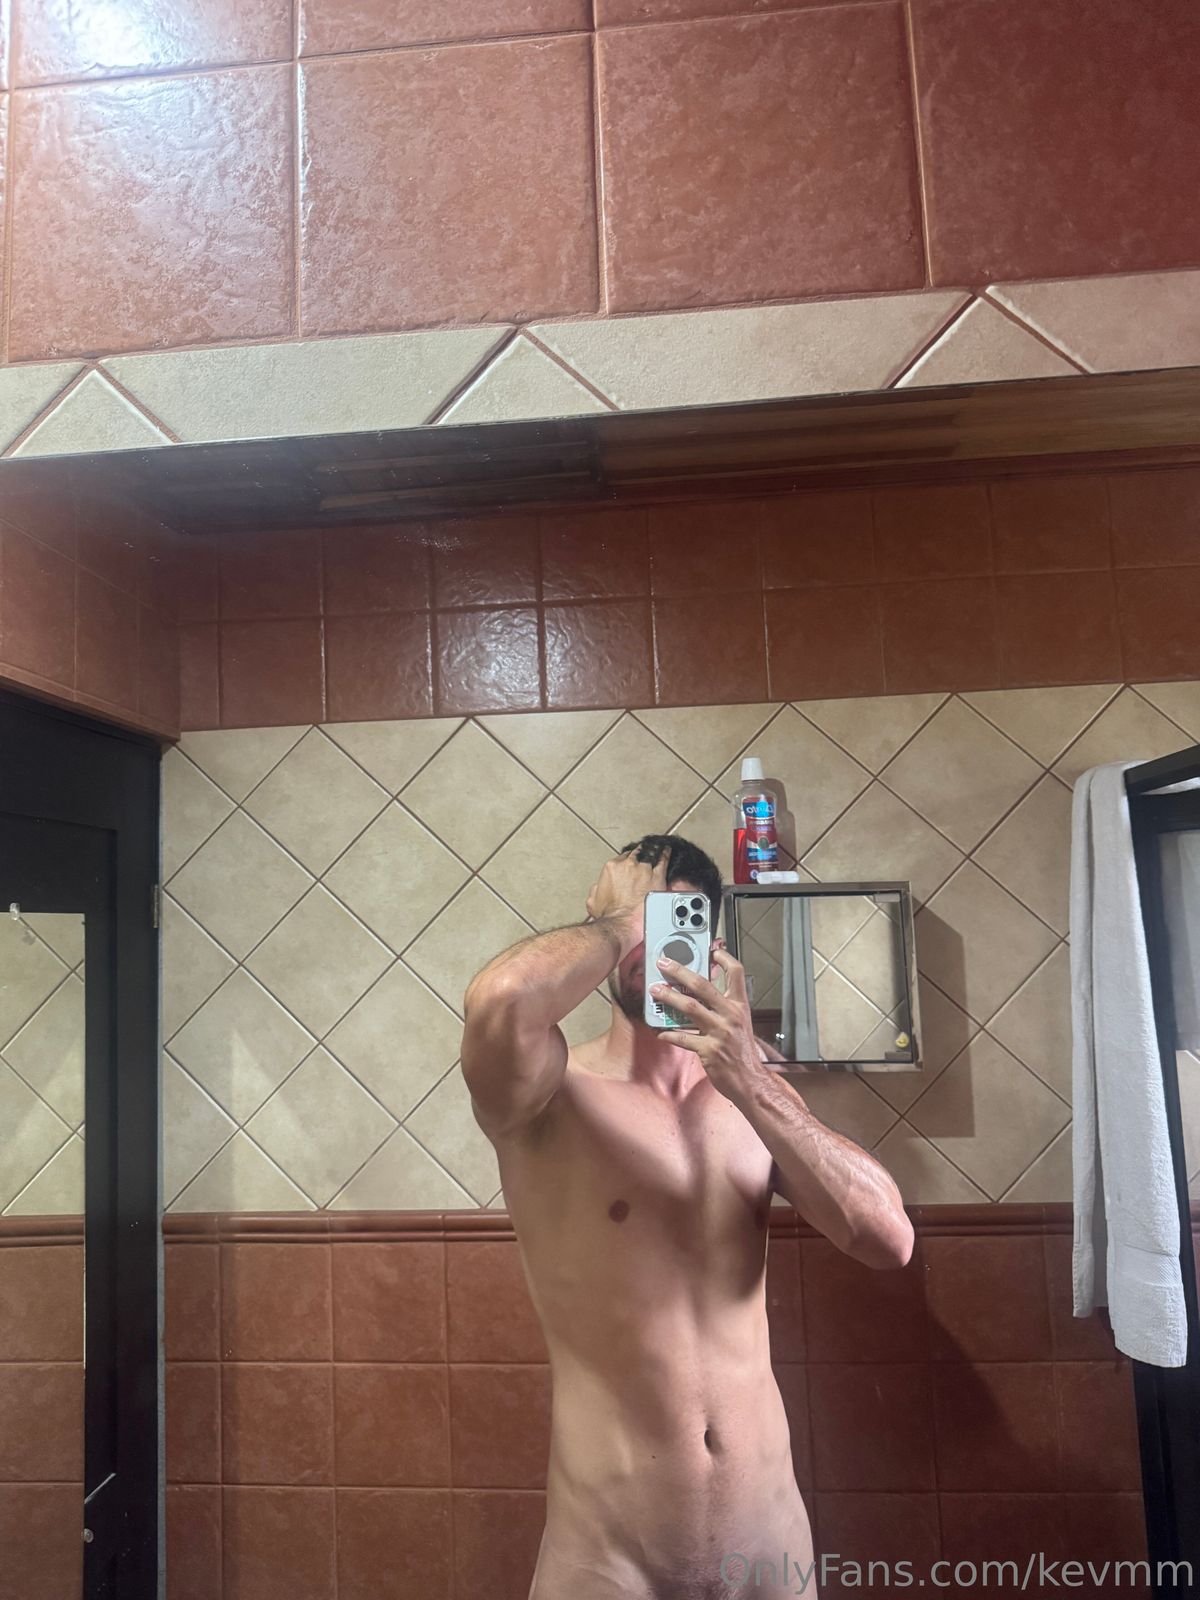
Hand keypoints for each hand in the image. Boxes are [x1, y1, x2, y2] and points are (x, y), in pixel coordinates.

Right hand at [585, 848, 668, 926]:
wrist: (621, 923)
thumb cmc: (609, 914)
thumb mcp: (593, 900)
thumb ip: (597, 889)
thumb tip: (599, 888)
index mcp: (612, 868)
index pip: (622, 857)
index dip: (628, 860)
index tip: (631, 864)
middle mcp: (627, 865)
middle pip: (637, 853)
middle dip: (640, 855)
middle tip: (645, 857)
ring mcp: (643, 870)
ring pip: (650, 854)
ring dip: (653, 853)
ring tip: (657, 850)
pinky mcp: (656, 877)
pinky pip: (663, 860)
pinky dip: (665, 855)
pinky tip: (667, 852)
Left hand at [650, 947, 759, 1097]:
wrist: (750, 1081)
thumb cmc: (743, 1053)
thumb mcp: (740, 1023)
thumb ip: (724, 1007)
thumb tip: (702, 994)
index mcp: (740, 1006)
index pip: (736, 973)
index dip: (724, 958)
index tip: (711, 949)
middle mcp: (730, 1015)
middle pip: (703, 985)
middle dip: (679, 971)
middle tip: (664, 963)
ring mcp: (719, 1032)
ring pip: (689, 1007)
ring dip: (669, 997)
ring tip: (655, 991)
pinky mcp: (708, 1050)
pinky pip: (683, 1038)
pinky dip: (669, 1034)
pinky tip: (659, 1031)